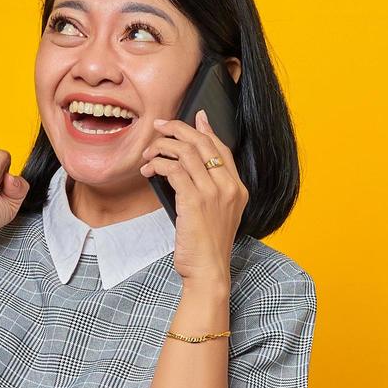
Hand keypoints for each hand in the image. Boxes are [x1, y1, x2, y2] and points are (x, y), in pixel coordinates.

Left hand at [139, 110, 246, 288]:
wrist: (209, 271)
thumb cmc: (207, 247)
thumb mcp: (215, 215)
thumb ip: (210, 192)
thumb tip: (186, 171)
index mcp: (238, 189)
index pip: (222, 149)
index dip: (207, 130)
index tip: (195, 117)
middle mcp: (229, 187)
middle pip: (203, 144)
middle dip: (178, 129)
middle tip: (159, 126)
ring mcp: (214, 193)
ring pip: (186, 153)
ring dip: (162, 147)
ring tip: (148, 154)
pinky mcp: (195, 201)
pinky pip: (174, 170)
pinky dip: (158, 165)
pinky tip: (149, 170)